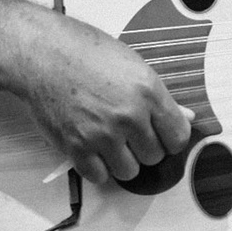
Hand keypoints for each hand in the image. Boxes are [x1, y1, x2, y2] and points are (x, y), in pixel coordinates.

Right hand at [6, 6, 195, 184]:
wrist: (44, 55)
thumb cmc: (87, 53)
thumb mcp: (135, 66)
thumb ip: (161, 98)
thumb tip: (186, 116)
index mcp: (149, 92)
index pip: (178, 137)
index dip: (172, 138)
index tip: (163, 136)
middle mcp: (128, 116)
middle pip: (155, 156)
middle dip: (146, 148)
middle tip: (133, 135)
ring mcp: (101, 134)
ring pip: (129, 171)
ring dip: (124, 161)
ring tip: (114, 143)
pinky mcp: (75, 147)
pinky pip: (99, 177)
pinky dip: (99, 168)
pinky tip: (96, 151)